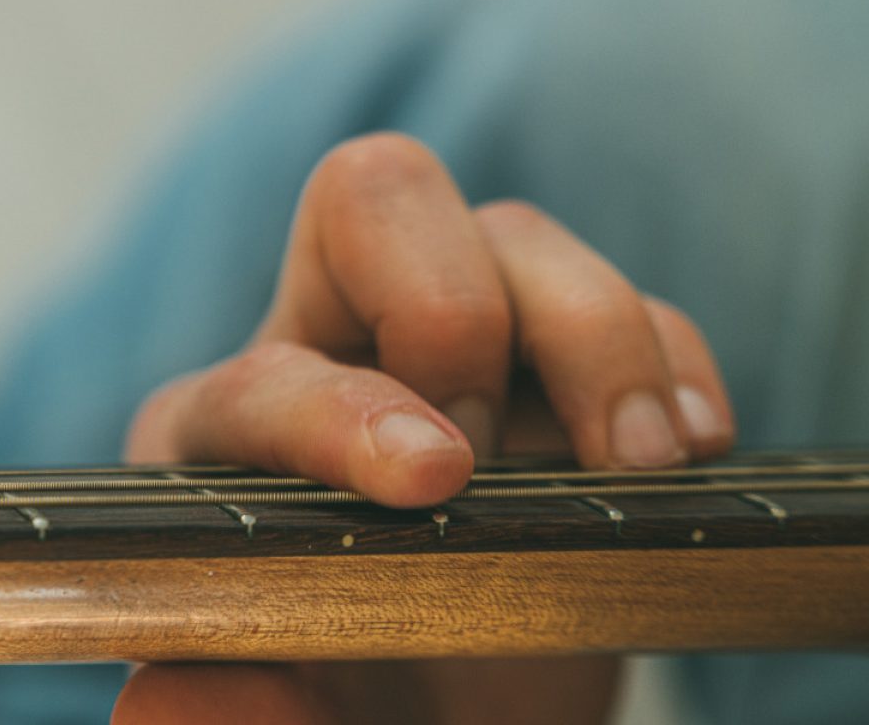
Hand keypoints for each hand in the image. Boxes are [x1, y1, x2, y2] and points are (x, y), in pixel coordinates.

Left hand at [115, 133, 733, 724]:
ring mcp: (457, 352)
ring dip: (598, 339)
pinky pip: (634, 303)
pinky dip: (672, 365)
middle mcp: (331, 351)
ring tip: (636, 469)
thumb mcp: (278, 713)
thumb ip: (228, 712)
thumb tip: (186, 699)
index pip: (268, 372)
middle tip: (493, 468)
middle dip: (457, 312)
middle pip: (376, 196)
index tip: (433, 484)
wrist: (431, 722)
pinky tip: (681, 460)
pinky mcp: (569, 379)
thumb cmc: (337, 706)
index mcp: (220, 435)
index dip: (344, 415)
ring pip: (517, 233)